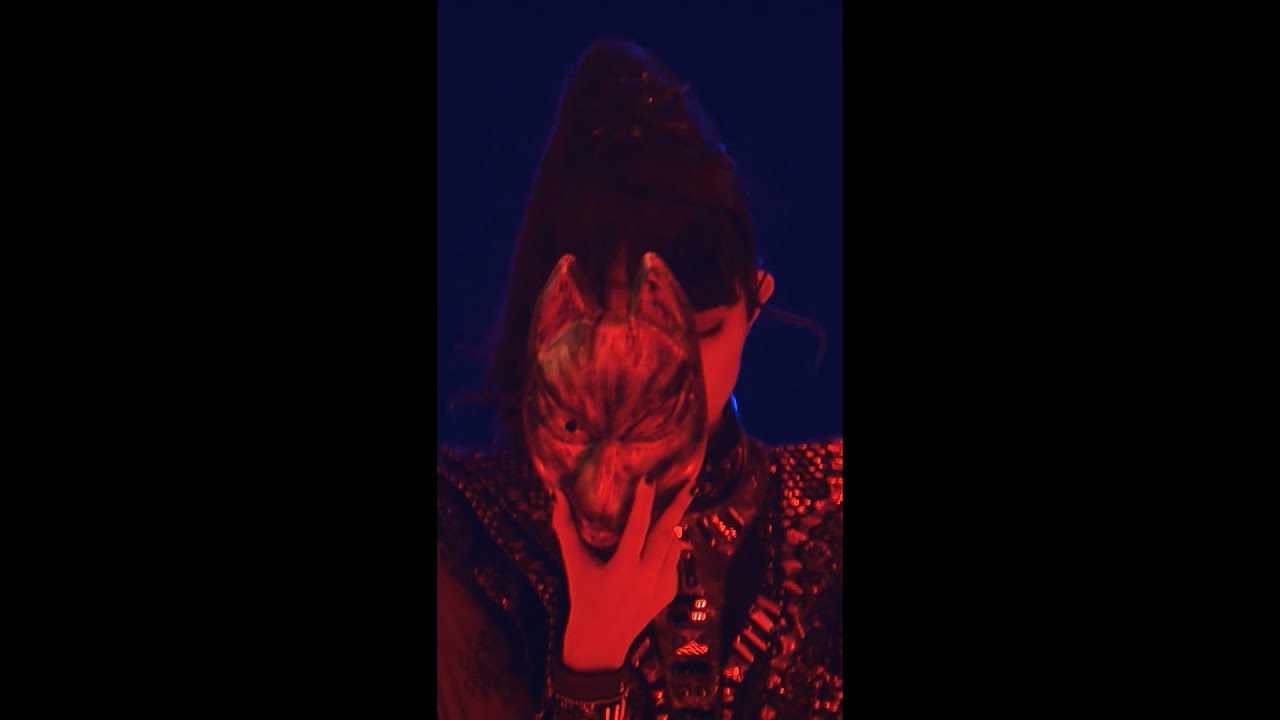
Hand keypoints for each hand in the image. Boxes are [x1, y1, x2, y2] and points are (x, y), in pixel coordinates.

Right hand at [551, 478, 696, 670]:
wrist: (600, 641)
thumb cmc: (583, 598)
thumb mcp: (574, 564)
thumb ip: (565, 529)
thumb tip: (557, 495)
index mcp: (622, 570)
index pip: (637, 528)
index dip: (643, 502)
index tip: (649, 479)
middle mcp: (645, 578)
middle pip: (666, 535)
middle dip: (678, 507)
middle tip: (689, 485)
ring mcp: (660, 588)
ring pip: (674, 548)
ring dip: (674, 526)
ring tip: (677, 504)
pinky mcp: (669, 594)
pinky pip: (674, 563)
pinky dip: (670, 547)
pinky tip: (665, 536)